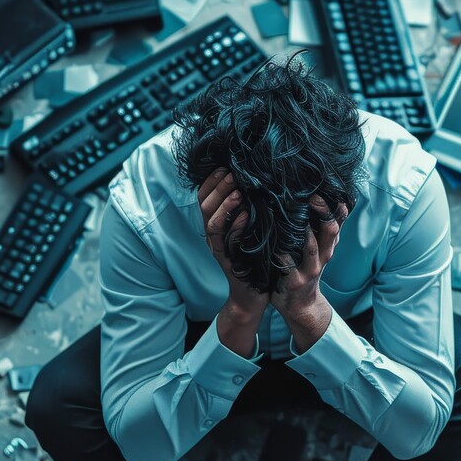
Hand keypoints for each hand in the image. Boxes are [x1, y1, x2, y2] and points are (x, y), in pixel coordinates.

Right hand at [200, 169, 267, 355]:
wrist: (254, 294)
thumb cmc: (256, 259)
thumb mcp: (250, 228)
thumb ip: (247, 208)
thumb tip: (254, 181)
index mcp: (217, 225)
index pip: (204, 197)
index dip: (212, 180)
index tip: (225, 165)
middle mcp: (214, 236)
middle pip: (204, 206)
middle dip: (218, 187)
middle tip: (234, 173)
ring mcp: (219, 248)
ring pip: (211, 223)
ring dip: (224, 205)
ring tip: (239, 192)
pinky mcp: (229, 261)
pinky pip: (227, 242)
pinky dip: (235, 227)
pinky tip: (246, 216)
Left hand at [271, 195, 347, 352]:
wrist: (301, 305)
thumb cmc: (305, 270)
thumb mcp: (318, 250)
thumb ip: (318, 228)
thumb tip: (317, 198)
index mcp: (328, 244)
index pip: (339, 219)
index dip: (337, 204)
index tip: (329, 186)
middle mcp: (324, 254)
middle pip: (330, 229)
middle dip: (323, 212)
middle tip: (313, 196)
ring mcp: (310, 268)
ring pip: (312, 247)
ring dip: (306, 231)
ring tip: (296, 215)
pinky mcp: (296, 280)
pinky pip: (288, 264)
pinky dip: (281, 254)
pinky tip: (273, 243)